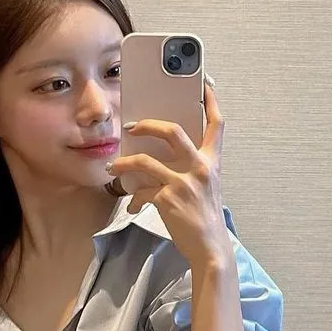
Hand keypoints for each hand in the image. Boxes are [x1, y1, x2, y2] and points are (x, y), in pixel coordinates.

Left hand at [106, 74, 231, 267]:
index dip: (210, 100)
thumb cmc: (205, 218)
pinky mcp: (168, 200)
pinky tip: (133, 204)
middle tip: (132, 126)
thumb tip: (159, 158)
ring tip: (115, 166)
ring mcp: (184, 183)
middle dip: (148, 124)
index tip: (204, 82)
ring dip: (124, 162)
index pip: (216, 124)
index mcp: (212, 162)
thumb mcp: (206, 187)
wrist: (210, 248)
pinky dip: (134, 197)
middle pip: (172, 131)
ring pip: (145, 160)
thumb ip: (191, 168)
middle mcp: (200, 168)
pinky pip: (142, 190)